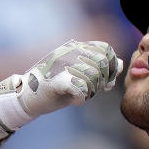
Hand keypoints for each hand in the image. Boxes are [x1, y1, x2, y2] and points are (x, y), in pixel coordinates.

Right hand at [0, 40, 122, 131]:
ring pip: (92, 77)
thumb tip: (121, 64)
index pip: (105, 50)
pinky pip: (80, 88)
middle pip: (102, 64)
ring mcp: (61, 65)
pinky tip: (74, 101)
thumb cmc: (56, 87)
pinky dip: (80, 99)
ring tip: (80, 95)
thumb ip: (101, 70)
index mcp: (75, 48)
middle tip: (94, 90)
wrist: (27, 98)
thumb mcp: (82, 76)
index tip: (106, 81)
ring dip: (91, 92)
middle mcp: (68, 52)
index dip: (111, 67)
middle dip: (103, 81)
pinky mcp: (56, 80)